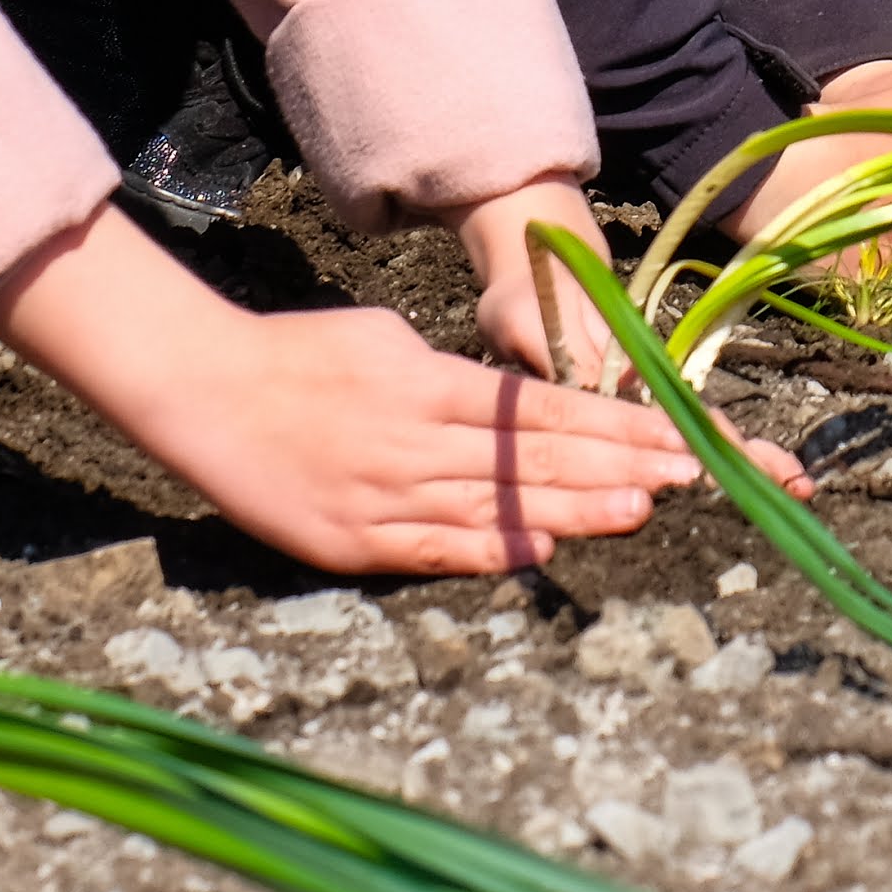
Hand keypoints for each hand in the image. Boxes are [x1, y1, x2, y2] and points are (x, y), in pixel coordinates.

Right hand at [0, 206, 723, 574]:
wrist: (200, 393)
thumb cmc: (300, 355)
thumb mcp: (386, 339)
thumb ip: (453, 378)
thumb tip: (513, 406)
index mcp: (428, 384)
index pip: (545, 411)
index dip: (615, 427)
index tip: (676, 438)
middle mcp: (416, 442)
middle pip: (537, 459)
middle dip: (620, 467)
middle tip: (690, 477)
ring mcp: (383, 496)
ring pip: (497, 505)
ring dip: (574, 509)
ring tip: (642, 509)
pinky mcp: (351, 541)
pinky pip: (433, 549)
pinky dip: (490, 550)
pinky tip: (542, 551)